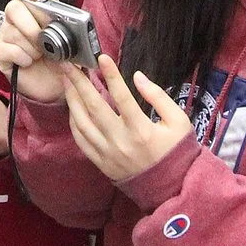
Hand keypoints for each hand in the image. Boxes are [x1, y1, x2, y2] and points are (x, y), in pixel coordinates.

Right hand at [0, 0, 69, 104]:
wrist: (58, 83)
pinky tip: (29, 62)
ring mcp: (5, 34)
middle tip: (43, 40)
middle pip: (13, 8)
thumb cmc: (61, 54)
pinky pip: (7, 49)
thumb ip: (53, 5)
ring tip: (41, 55)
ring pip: (12, 32)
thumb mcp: (65, 30)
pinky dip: (23, 57)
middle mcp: (14, 17)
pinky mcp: (0, 53)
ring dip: (32, 47)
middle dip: (31, 26)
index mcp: (30, 6)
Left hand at [61, 54, 193, 183]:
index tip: (101, 58)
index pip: (122, 96)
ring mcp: (108, 153)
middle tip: (69, 64)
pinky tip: (72, 107)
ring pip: (82, 123)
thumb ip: (159, 97)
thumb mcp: (179, 122)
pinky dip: (73, 121)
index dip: (111, 75)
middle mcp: (121, 141)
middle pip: (94, 107)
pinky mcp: (101, 163)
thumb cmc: (176, 151)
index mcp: (141, 130)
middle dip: (79, 83)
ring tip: (66, 80)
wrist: (170, 188)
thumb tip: (138, 77)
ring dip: (72, 99)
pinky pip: (81, 140)